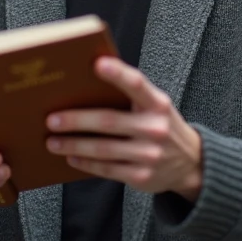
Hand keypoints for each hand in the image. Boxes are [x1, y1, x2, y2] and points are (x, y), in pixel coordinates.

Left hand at [46, 57, 202, 200]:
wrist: (190, 163)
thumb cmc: (161, 124)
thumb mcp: (156, 106)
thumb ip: (131, 95)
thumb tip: (87, 82)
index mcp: (158, 104)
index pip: (136, 84)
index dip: (118, 74)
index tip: (97, 64)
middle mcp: (155, 128)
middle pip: (109, 122)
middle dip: (76, 120)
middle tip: (51, 119)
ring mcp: (149, 155)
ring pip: (103, 149)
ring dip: (73, 145)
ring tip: (53, 142)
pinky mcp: (141, 176)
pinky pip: (106, 169)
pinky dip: (85, 163)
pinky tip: (71, 157)